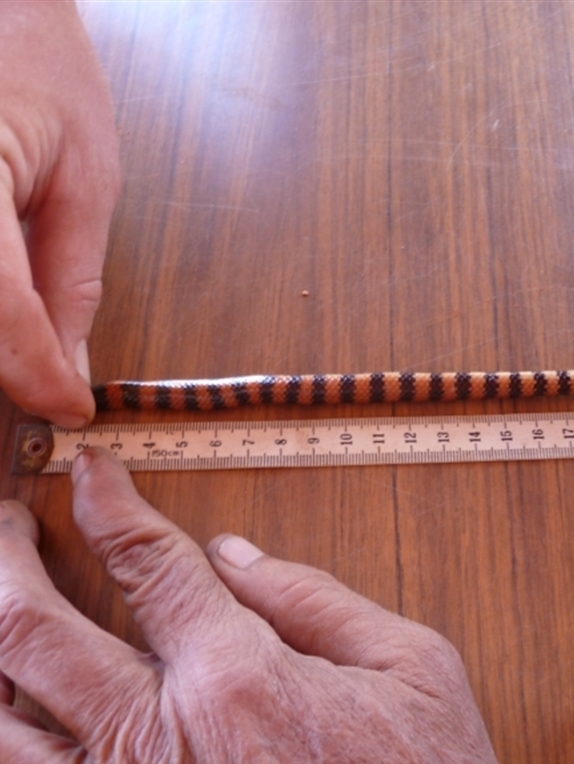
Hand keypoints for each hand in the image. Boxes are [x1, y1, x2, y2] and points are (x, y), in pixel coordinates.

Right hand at [0, 1, 119, 426]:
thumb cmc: (42, 65)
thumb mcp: (85, 175)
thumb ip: (71, 279)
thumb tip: (65, 369)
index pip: (0, 305)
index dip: (35, 372)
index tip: (71, 409)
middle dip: (0, 368)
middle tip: (44, 397)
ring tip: (21, 363)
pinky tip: (6, 324)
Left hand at [0, 449, 510, 763]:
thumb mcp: (412, 667)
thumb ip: (315, 599)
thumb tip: (234, 553)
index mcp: (238, 680)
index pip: (145, 562)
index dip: (107, 502)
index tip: (89, 471)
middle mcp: (157, 748)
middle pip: (29, 632)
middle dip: (4, 556)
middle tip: (8, 519)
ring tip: (1, 603)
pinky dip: (9, 746)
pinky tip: (17, 711)